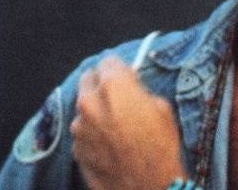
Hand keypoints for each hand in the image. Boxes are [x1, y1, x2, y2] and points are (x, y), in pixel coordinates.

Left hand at [71, 56, 187, 189]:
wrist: (148, 186)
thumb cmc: (161, 146)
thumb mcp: (162, 107)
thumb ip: (139, 90)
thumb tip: (131, 88)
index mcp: (113, 87)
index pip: (108, 60)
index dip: (120, 68)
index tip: (127, 75)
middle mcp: (90, 103)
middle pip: (88, 78)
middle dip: (102, 82)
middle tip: (119, 94)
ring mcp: (79, 127)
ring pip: (84, 106)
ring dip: (97, 108)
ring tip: (117, 123)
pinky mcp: (76, 148)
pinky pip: (83, 130)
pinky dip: (94, 130)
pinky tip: (111, 141)